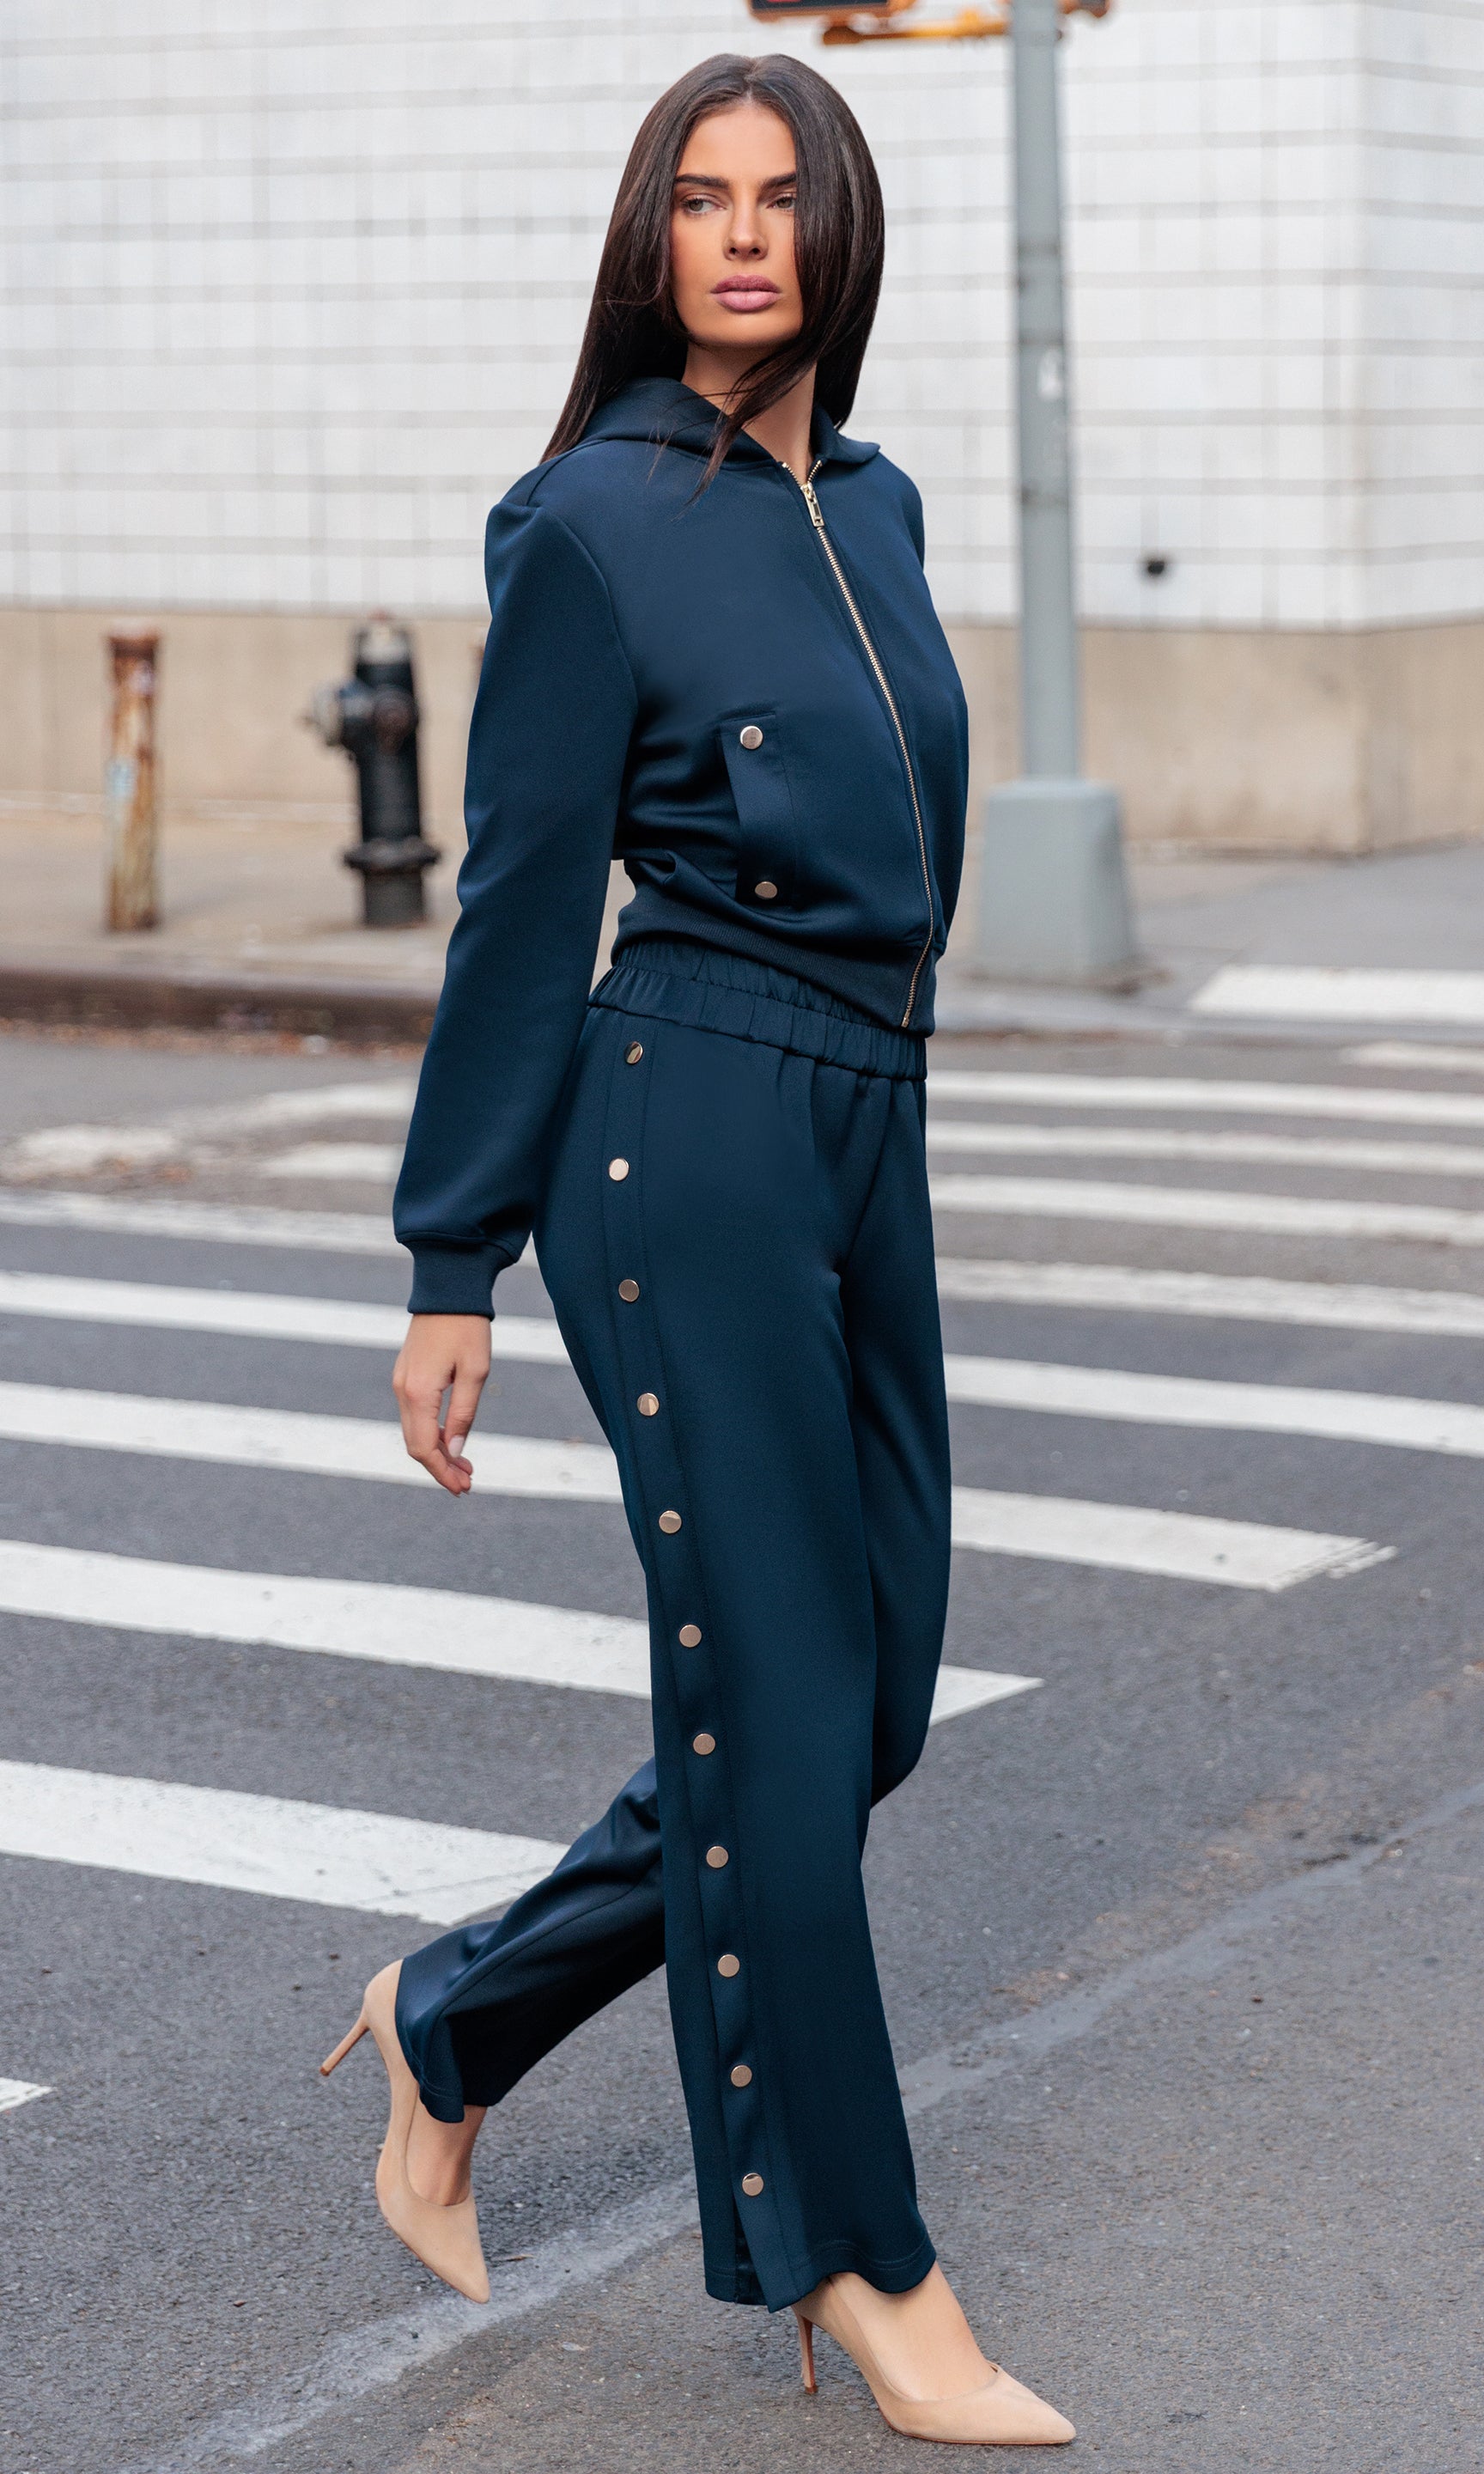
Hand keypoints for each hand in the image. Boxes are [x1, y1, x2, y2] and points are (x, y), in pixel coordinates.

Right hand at [393, 1313, 491, 1494]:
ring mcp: (400, 1382)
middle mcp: (402, 1390)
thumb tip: (455, 1449)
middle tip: (467, 1482)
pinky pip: (414, 1415)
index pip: (424, 1448)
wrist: (447, 1289)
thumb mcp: (475, 1372)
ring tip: (465, 1466)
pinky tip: (451, 1439)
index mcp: (418, 1392)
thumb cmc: (467, 1328)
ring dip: (437, 1452)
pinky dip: (431, 1433)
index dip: (442, 1472)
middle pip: (415, 1444)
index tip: (463, 1487)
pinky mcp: (406, 1375)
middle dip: (440, 1467)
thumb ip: (464, 1413)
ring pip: (413, 1431)